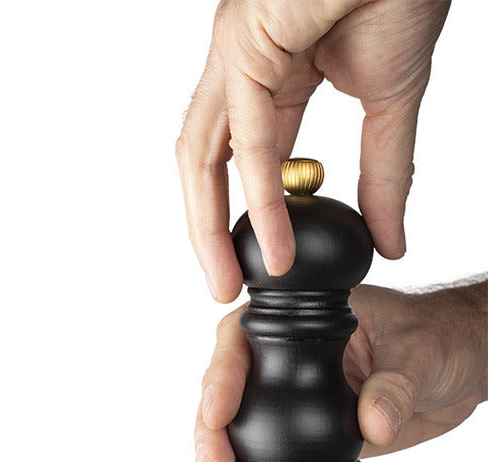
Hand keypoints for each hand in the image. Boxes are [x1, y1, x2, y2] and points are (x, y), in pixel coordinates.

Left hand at [176, 0, 450, 301]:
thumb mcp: (391, 102)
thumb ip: (382, 174)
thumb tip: (389, 239)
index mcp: (272, 77)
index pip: (241, 162)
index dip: (243, 215)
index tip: (257, 262)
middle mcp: (243, 67)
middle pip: (206, 164)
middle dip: (208, 230)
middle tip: (222, 286)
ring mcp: (237, 51)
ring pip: (204, 154)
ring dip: (210, 224)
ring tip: (227, 279)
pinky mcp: (246, 40)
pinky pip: (246, 133)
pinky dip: (256, 193)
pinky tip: (273, 239)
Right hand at [190, 280, 487, 461]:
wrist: (464, 363)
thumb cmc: (440, 334)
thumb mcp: (420, 352)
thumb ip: (395, 386)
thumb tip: (373, 424)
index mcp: (303, 321)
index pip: (242, 339)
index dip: (221, 376)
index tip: (217, 414)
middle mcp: (286, 360)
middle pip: (227, 394)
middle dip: (210, 436)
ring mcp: (293, 402)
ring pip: (238, 433)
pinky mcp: (310, 437)